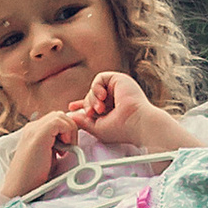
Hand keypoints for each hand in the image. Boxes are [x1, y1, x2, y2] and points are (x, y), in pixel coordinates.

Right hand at [0, 108, 80, 196]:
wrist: (20, 190)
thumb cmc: (35, 178)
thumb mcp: (50, 156)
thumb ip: (59, 145)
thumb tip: (74, 139)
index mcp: (34, 131)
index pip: (57, 120)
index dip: (68, 131)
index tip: (69, 148)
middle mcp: (32, 127)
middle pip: (60, 115)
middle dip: (70, 130)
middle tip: (68, 150)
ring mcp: (34, 129)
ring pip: (61, 116)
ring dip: (69, 132)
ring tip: (64, 151)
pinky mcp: (38, 134)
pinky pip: (59, 122)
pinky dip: (67, 134)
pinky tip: (62, 150)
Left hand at [74, 73, 197, 157]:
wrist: (138, 123)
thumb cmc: (122, 129)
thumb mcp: (98, 128)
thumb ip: (83, 122)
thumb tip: (70, 117)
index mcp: (112, 110)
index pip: (95, 103)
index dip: (82, 104)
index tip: (71, 107)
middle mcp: (116, 98)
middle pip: (92, 95)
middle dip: (87, 104)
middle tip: (91, 113)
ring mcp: (118, 89)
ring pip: (94, 88)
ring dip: (92, 98)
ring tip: (100, 108)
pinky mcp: (120, 79)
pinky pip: (100, 77)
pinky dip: (97, 87)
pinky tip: (103, 96)